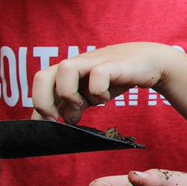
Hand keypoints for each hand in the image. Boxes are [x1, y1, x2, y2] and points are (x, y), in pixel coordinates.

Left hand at [32, 42, 176, 124]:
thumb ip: (74, 106)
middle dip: (43, 101)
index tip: (49, 124)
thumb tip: (61, 120)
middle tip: (56, 119)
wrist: (147, 61)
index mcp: (66, 73)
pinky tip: (106, 97)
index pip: (40, 85)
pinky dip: (98, 90)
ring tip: (84, 105)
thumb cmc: (116, 77)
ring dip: (69, 93)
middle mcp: (75, 65)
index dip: (39, 106)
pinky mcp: (112, 64)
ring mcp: (92, 62)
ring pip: (65, 69)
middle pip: (43, 76)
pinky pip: (98, 75)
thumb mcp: (90, 94)